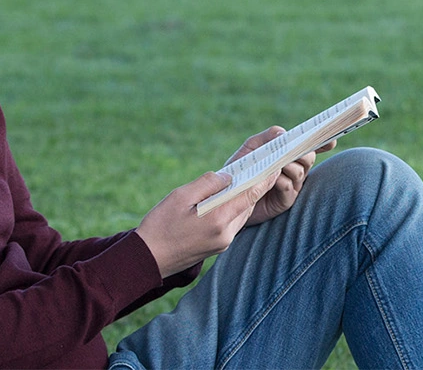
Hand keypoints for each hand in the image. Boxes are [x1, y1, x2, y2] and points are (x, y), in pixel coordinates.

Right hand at [134, 169, 271, 275]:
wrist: (148, 259)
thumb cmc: (160, 225)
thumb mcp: (180, 197)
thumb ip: (207, 184)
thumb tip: (229, 175)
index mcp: (218, 219)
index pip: (250, 194)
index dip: (265, 177)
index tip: (275, 163)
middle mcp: (226, 234)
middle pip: (249, 204)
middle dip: (258, 185)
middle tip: (265, 165)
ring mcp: (224, 242)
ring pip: (243, 214)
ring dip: (246, 197)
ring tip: (250, 177)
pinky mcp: (218, 247)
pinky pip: (234, 223)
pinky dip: (236, 208)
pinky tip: (232, 197)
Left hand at [226, 127, 335, 226]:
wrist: (230, 194)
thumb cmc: (242, 168)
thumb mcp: (252, 148)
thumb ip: (268, 137)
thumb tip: (284, 134)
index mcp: (289, 154)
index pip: (310, 145)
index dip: (323, 142)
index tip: (331, 139)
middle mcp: (295, 169)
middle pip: (309, 156)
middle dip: (302, 151)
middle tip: (290, 150)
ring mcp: (293, 185)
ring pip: (300, 170)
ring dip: (288, 166)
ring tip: (275, 166)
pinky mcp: (287, 200)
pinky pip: (289, 186)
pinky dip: (281, 180)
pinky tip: (272, 181)